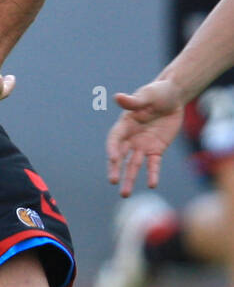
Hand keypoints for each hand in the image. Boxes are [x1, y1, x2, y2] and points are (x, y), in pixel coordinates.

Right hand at [106, 79, 184, 195]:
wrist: (173, 97)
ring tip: (124, 194)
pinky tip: (152, 184)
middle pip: (120, 156)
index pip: (115, 139)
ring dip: (129, 179)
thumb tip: (117, 97)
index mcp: (125, 124)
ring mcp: (142, 145)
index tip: (113, 158)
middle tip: (113, 181)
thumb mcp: (147, 95)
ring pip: (133, 165)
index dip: (113, 148)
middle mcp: (131, 138)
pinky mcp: (156, 150)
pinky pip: (153, 165)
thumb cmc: (157, 93)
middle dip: (116, 169)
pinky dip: (152, 174)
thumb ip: (133, 101)